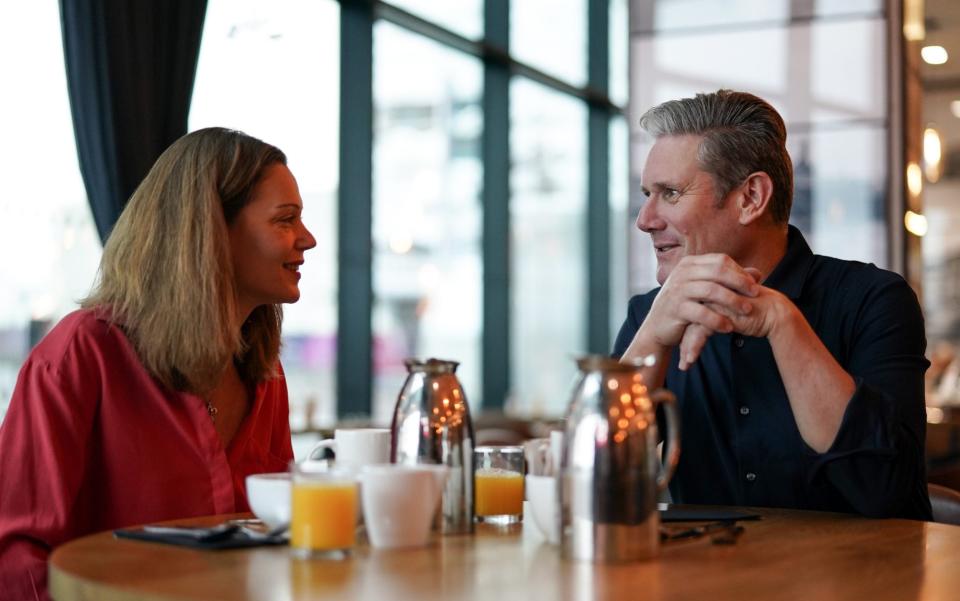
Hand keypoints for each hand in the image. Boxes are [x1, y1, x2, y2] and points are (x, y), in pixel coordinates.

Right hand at [638, 254, 758, 357]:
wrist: (657, 328)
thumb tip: (757, 273)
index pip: (720, 260)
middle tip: (756, 294)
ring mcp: (677, 290)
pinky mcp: (675, 309)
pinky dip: (718, 320)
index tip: (755, 284)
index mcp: (689, 264)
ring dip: (733, 301)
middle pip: (718, 271)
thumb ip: (728, 281)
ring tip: (748, 311)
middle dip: (740, 282)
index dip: (739, 271)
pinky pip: (702, 313)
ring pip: (711, 291)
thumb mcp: (704, 290)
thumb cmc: (684, 307)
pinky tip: (729, 328)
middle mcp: (681, 273)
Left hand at [677, 268, 791, 368]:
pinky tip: (689, 360)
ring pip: (691, 325)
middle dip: (681, 339)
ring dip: (686, 347)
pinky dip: (694, 347)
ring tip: (684, 365)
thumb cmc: (751, 312)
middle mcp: (708, 293)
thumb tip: (693, 328)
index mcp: (707, 289)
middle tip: (679, 356)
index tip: (676, 343)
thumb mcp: (727, 311)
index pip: (687, 309)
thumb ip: (712, 313)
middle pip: (686, 317)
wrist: (774, 312)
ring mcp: (713, 301)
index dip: (681, 328)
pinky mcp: (720, 312)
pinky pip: (701, 331)